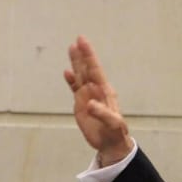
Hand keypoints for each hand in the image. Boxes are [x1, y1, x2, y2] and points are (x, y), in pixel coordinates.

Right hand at [63, 35, 131, 164]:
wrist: (110, 142)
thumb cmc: (115, 132)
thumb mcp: (112, 123)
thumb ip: (102, 113)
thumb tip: (90, 104)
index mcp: (105, 91)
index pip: (95, 70)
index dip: (89, 56)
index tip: (83, 43)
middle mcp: (96, 90)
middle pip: (88, 69)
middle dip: (83, 55)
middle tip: (78, 39)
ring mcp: (88, 96)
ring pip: (81, 75)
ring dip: (76, 63)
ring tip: (71, 48)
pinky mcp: (81, 104)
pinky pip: (75, 89)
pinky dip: (71, 80)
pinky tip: (67, 72)